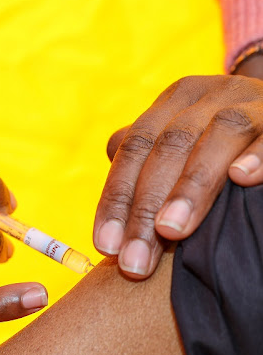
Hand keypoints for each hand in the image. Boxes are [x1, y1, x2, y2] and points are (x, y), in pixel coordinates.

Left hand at [94, 71, 262, 278]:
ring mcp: (251, 100)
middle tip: (135, 259)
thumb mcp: (179, 148)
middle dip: (145, 207)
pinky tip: (242, 179)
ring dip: (190, 186)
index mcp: (172, 102)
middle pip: (168, 147)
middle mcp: (208, 95)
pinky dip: (257, 155)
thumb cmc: (219, 146)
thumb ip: (143, 171)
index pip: (134, 148)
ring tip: (170, 231)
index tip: (106, 246)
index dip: (116, 197)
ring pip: (218, 135)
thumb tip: (109, 229)